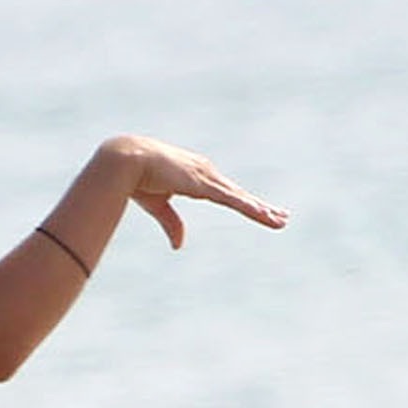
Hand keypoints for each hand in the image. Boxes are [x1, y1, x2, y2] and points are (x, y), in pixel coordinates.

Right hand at [105, 135, 288, 250]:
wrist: (125, 162)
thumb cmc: (137, 178)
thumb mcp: (158, 205)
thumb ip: (172, 223)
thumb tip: (180, 246)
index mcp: (195, 176)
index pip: (225, 193)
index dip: (243, 202)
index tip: (259, 210)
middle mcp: (206, 174)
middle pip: (239, 195)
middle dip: (260, 207)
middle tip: (281, 216)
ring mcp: (207, 178)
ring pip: (240, 198)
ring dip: (261, 211)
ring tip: (280, 221)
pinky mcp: (204, 185)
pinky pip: (233, 200)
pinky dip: (249, 208)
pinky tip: (264, 215)